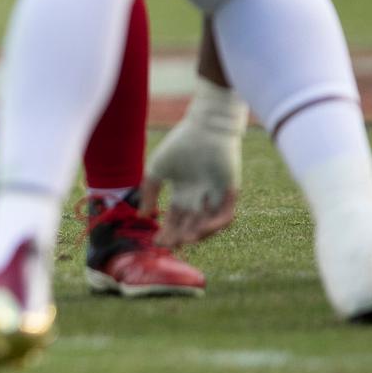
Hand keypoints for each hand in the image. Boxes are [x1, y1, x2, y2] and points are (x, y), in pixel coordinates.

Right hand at [143, 81, 246, 246]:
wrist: (203, 127)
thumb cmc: (179, 145)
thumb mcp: (157, 170)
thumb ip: (149, 193)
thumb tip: (142, 216)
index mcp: (184, 192)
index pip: (176, 218)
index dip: (167, 230)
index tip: (157, 241)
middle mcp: (200, 197)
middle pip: (191, 224)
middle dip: (180, 236)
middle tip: (170, 245)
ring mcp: (215, 196)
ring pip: (209, 223)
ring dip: (198, 234)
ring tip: (185, 240)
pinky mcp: (229, 192)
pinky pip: (225, 214)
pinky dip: (215, 224)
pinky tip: (201, 228)